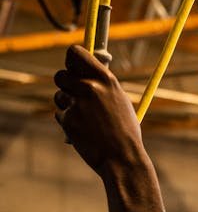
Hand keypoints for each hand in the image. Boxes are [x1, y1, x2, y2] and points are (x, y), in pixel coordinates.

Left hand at [54, 46, 145, 175]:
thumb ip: (102, 85)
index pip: (75, 53)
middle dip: (65, 84)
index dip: (71, 60)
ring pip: (59, 96)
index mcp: (106, 79)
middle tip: (74, 95)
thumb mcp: (120, 101)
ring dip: (67, 105)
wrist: (122, 159)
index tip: (73, 67)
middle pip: (61, 75)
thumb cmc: (125, 132)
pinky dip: (68, 122)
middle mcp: (90, 88)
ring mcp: (78, 104)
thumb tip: (86, 72)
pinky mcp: (68, 120)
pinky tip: (83, 132)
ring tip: (86, 120)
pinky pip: (60, 114)